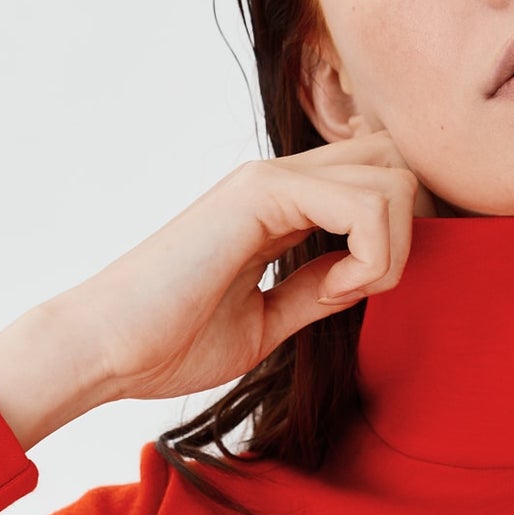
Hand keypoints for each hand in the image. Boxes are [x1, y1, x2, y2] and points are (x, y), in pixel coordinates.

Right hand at [52, 121, 439, 404]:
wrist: (104, 351)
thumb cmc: (168, 344)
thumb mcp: (266, 321)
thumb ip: (314, 291)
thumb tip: (362, 275)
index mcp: (281, 206)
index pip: (378, 181)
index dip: (398, 237)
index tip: (360, 293)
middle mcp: (280, 180)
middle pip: (397, 163)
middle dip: (409, 232)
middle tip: (365, 287)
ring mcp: (270, 179)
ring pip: (394, 177)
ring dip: (392, 249)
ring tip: (346, 292)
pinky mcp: (259, 193)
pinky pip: (366, 203)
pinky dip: (372, 255)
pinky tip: (338, 289)